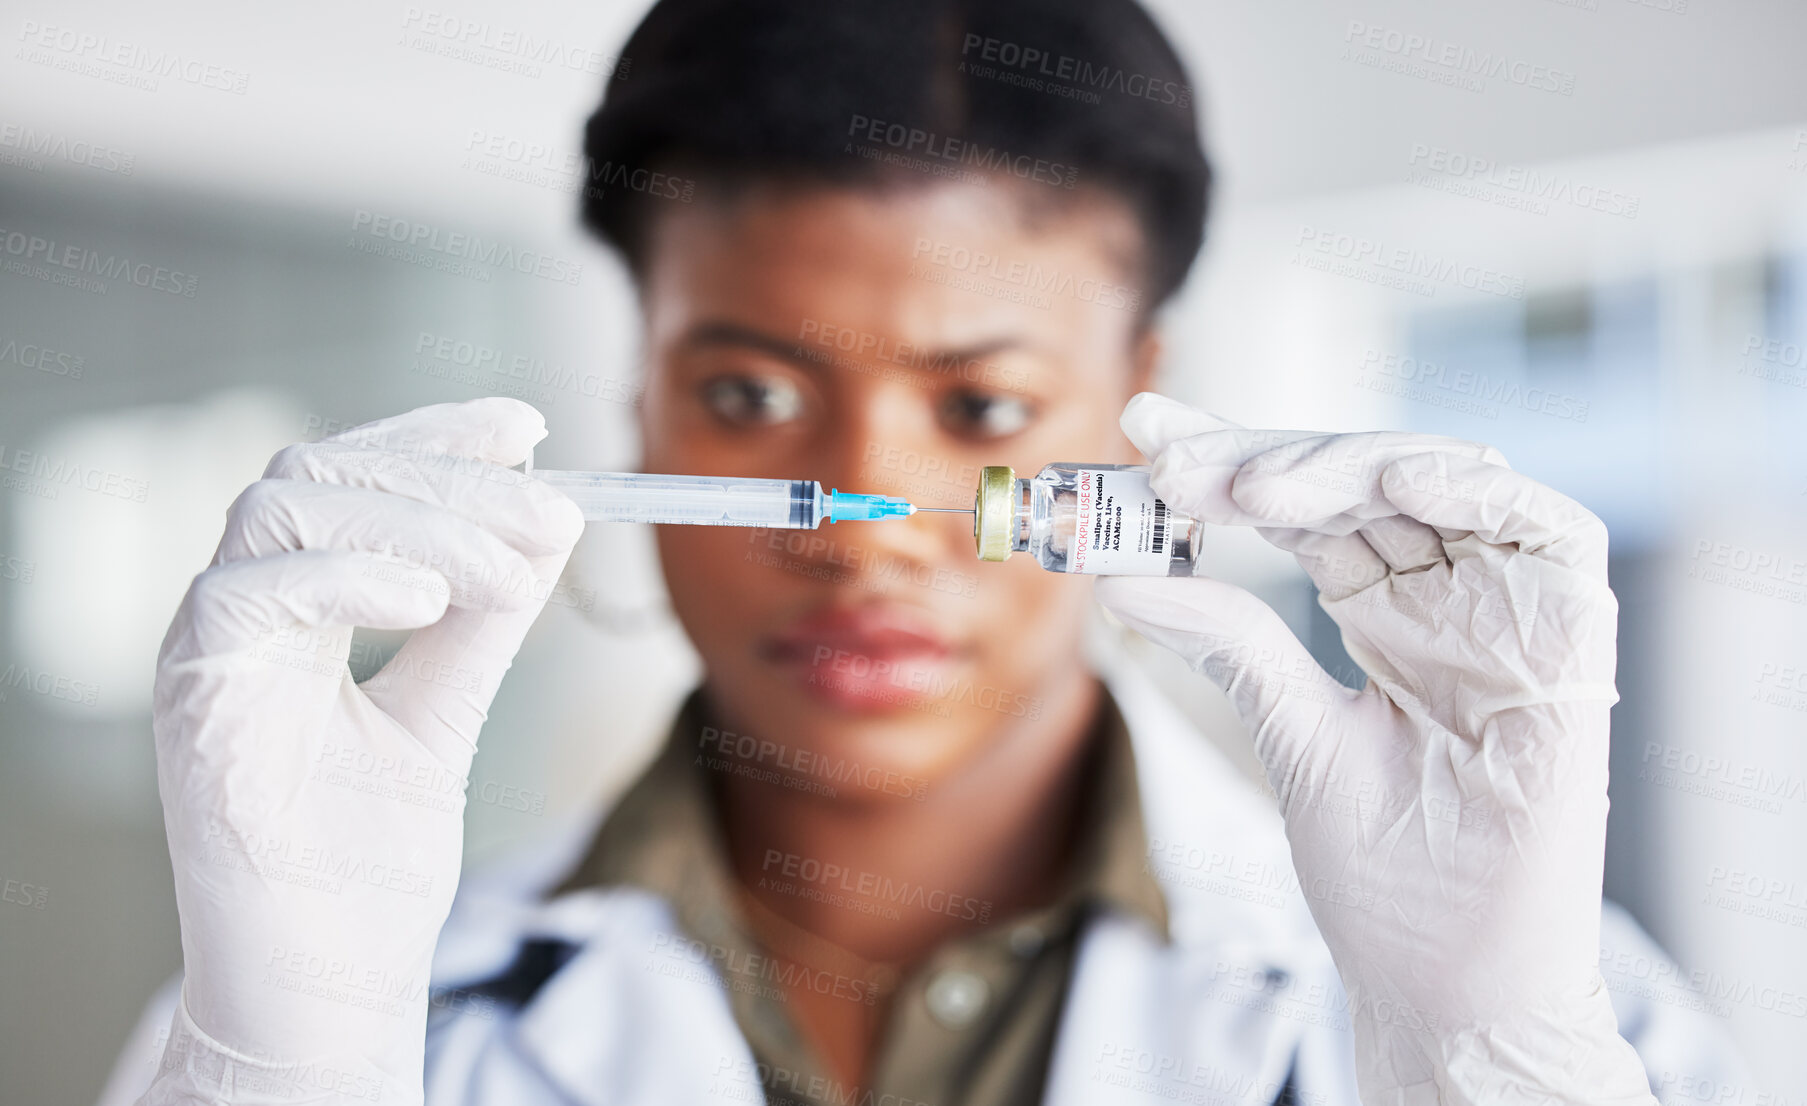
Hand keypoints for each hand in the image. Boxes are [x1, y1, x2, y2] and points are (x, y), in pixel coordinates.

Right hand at [144, 399, 581, 1104]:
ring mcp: (209, 648)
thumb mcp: (447, 713)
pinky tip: (429, 600)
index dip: (437, 436)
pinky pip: (246, 593)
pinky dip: (344, 577)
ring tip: (510, 570)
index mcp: (300, 603)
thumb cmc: (371, 862)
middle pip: (324, 471)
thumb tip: (546, 526)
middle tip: (554, 510)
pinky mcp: (191, 697)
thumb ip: (483, 622)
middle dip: (450, 476)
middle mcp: (246, 609)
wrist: (329, 977)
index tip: (528, 428)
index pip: (355, 473)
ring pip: (283, 508)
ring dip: (417, 521)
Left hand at [1095, 393, 1653, 1104]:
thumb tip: (1117, 578)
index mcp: (1383, 610)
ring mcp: (1507, 604)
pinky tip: (1391, 477)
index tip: (1142, 435)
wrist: (1452, 975)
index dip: (1228, 461)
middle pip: (1354, 481)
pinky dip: (1472, 488)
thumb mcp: (1288, 731)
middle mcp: (1444, 591)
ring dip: (1340, 466)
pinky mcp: (1571, 631)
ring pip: (1434, 481)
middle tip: (1169, 460)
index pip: (1303, 506)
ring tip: (1248, 488)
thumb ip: (1226, 641)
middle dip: (1259, 456)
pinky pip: (1545, 527)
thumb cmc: (1384, 872)